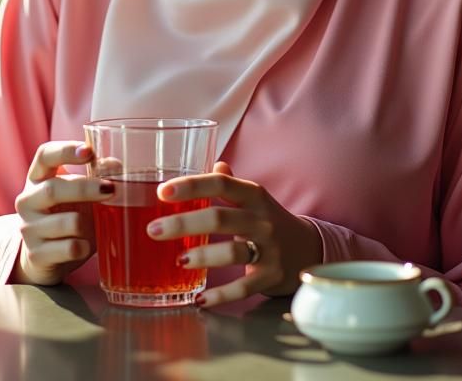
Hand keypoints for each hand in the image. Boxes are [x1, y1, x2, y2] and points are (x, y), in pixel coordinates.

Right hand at [11, 140, 113, 286]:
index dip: (65, 150)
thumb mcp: (79, 193)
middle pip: (52, 189)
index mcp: (38, 178)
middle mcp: (27, 200)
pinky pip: (68, 248)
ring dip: (87, 222)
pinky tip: (85, 245)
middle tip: (110, 189)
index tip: (89, 151)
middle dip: (85, 189)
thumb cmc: (67, 215)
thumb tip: (116, 165)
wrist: (46, 257)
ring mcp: (28, 228)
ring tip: (97, 224)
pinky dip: (83, 246)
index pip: (44, 155)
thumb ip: (96, 175)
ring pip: (65, 222)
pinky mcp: (36, 254)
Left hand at [150, 161, 321, 307]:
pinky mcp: (271, 276)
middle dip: (184, 223)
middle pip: (220, 218)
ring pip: (233, 252)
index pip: (221, 184)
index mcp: (253, 195)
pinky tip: (200, 298)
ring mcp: (269, 248)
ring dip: (203, 256)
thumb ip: (230, 182)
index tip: (162, 191)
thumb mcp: (253, 198)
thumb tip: (212, 162)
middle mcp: (262, 219)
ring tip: (178, 261)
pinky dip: (222, 295)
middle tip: (154, 230)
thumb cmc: (269, 220)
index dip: (192, 186)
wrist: (308, 249)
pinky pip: (244, 287)